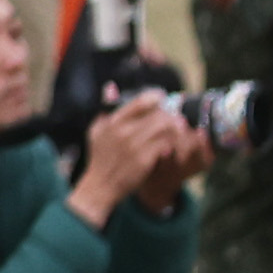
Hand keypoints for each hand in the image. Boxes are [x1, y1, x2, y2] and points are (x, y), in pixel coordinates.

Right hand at [71, 89, 185, 218]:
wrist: (101, 185)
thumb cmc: (100, 156)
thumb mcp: (96, 130)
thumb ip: (105, 108)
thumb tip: (111, 87)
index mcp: (113, 122)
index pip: (143, 101)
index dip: (158, 97)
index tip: (163, 100)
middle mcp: (124, 132)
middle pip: (160, 114)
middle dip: (171, 115)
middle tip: (175, 118)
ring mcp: (135, 146)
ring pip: (166, 128)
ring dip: (174, 129)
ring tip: (176, 131)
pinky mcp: (145, 160)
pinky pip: (167, 145)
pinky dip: (172, 144)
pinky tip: (171, 146)